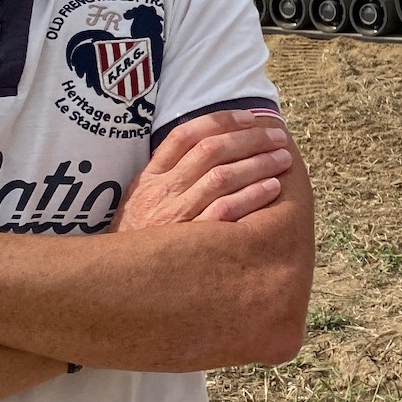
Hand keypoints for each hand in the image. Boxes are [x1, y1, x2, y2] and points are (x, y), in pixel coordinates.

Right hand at [115, 109, 290, 231]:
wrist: (119, 283)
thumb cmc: (139, 241)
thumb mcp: (140, 203)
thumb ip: (166, 176)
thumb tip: (208, 147)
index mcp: (149, 179)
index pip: (184, 136)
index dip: (219, 121)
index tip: (248, 118)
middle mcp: (161, 193)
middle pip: (210, 151)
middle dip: (248, 140)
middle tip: (277, 138)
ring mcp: (175, 217)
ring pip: (221, 177)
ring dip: (257, 164)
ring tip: (282, 159)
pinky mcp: (190, 244)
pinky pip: (225, 211)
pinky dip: (251, 196)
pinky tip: (272, 188)